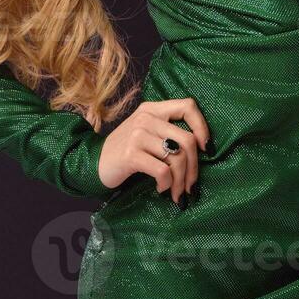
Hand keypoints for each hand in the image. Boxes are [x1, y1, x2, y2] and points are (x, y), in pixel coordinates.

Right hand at [97, 97, 211, 204]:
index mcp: (153, 109)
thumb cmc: (127, 151)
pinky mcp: (131, 154)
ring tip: (177, 192)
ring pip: (176, 158)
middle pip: (187, 140)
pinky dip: (166, 184)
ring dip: (181, 182)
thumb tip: (201, 150)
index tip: (205, 148)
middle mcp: (146, 118)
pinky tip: (161, 188)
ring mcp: (138, 135)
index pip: (188, 106)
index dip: (202, 127)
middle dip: (194, 168)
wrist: (94, 163)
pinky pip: (162, 171)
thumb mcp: (146, 132)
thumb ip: (168, 132)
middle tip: (191, 186)